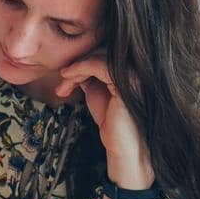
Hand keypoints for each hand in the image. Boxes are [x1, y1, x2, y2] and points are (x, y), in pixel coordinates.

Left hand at [56, 56, 155, 198]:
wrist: (123, 148)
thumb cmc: (112, 123)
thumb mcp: (97, 92)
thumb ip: (90, 75)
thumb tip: (75, 61)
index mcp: (131, 69)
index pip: (106, 51)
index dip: (83, 59)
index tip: (65, 75)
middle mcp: (137, 68)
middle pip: (102, 50)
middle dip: (78, 63)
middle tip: (62, 80)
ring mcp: (134, 74)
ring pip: (98, 56)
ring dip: (75, 68)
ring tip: (64, 85)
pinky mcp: (127, 82)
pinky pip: (99, 65)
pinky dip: (79, 69)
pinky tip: (68, 79)